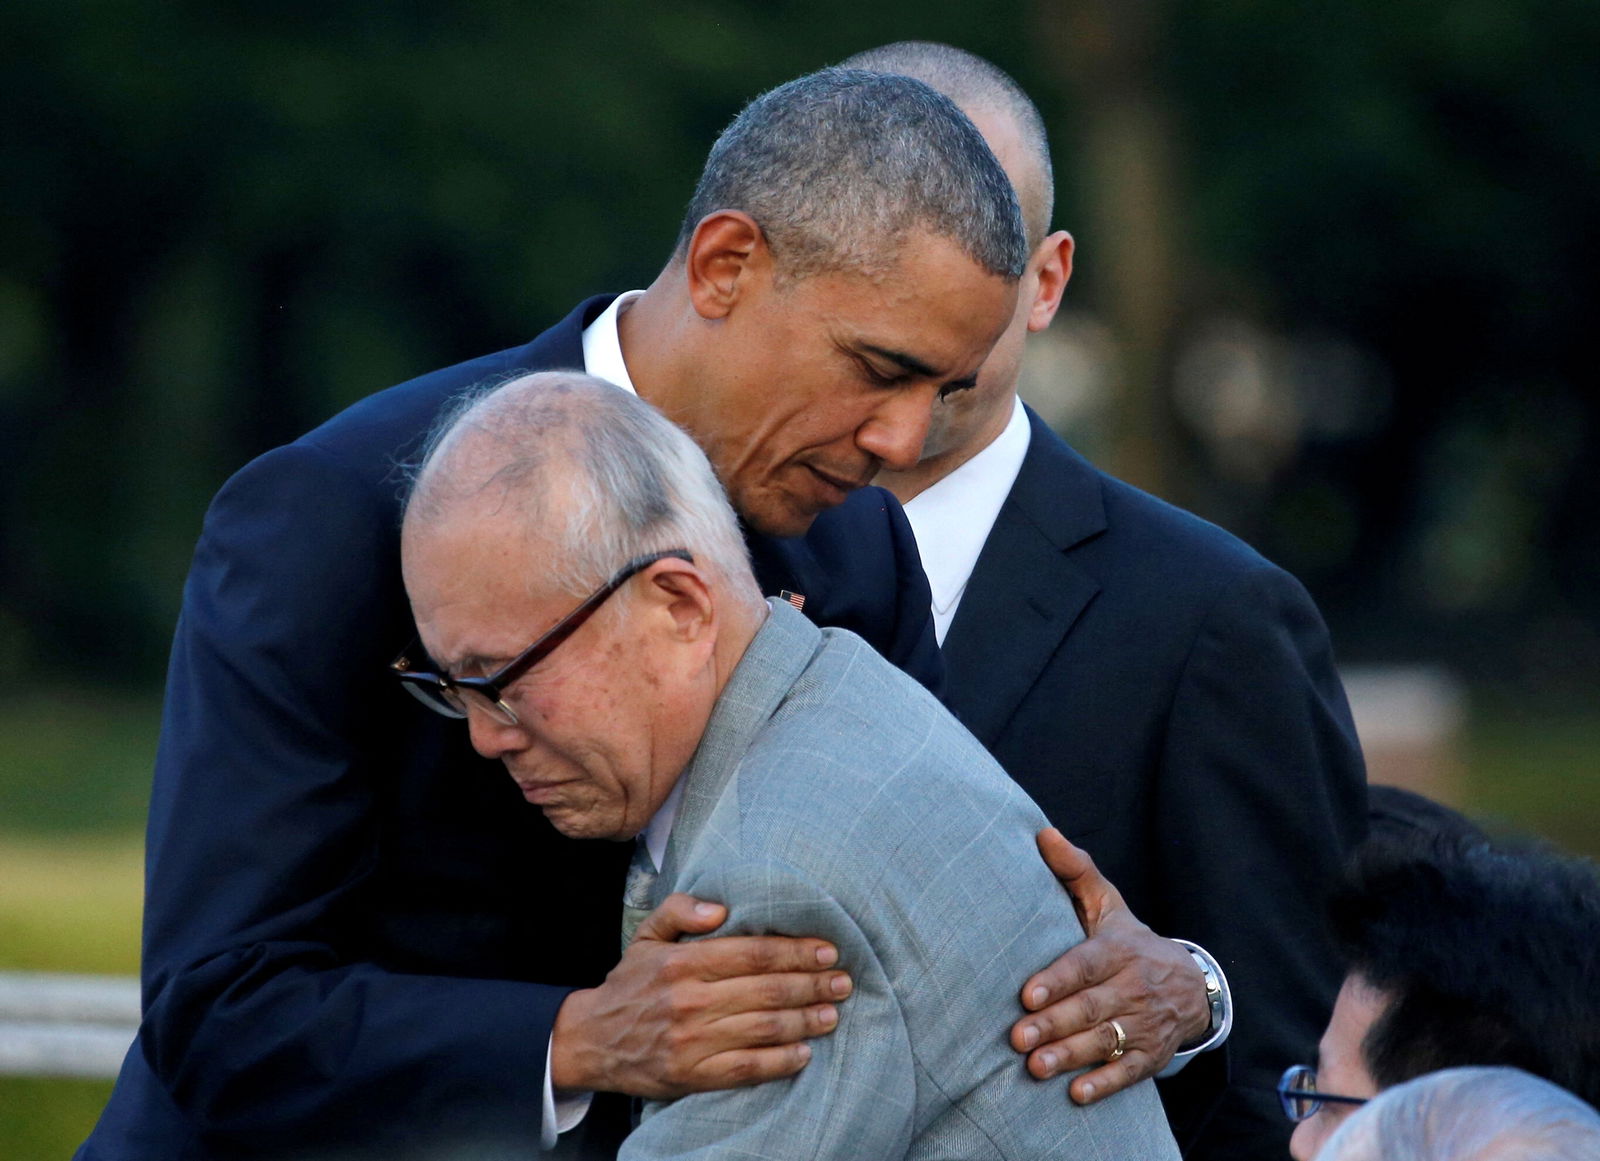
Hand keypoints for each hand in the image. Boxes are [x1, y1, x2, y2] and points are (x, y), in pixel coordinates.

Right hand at [549, 892, 851, 1098]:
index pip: (752, 953)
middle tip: (843, 981)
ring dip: (805, 1021)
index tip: (827, 950)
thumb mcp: (647, 935)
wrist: (590, 1040)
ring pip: (762, 1029)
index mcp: (682, 962)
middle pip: (766, 990)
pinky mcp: (692, 1075)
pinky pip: (746, 1069)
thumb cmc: (630, 983)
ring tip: (833, 1013)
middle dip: (812, 985)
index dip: (795, 951)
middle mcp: (689, 1000)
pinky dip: (780, 1061)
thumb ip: (682, 909)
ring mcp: (691, 1041)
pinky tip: (804, 1053)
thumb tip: (722, 906)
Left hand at [1011, 829, 1209, 1103]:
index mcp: (1118, 950)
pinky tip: (1077, 1094)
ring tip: (1035, 1067)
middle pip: (1090, 1007)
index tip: (1027, 995)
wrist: (1191, 982)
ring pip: (1105, 1040)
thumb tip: (1042, 832)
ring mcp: (1145, 1023)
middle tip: (1018, 1038)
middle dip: (1053, 1024)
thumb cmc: (1129, 941)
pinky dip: (1105, 1083)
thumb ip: (1075, 871)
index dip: (1057, 980)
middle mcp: (1133, 987)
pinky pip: (1129, 1071)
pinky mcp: (1151, 1054)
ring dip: (1070, 1056)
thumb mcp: (1108, 904)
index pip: (1085, 965)